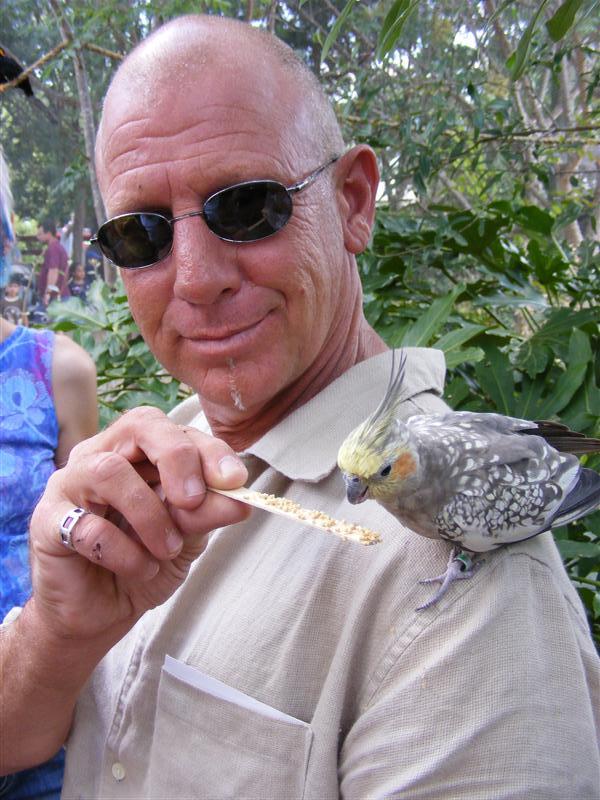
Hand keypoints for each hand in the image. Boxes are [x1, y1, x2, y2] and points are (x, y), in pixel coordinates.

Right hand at [29, 406, 249, 642]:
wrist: (100, 615)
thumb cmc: (142, 564)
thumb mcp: (186, 539)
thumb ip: (206, 514)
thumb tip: (241, 499)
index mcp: (136, 453)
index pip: (173, 429)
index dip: (208, 449)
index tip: (235, 480)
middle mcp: (100, 456)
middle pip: (138, 426)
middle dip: (176, 458)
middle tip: (193, 500)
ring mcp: (68, 485)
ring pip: (109, 471)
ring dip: (149, 515)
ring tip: (167, 549)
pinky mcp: (46, 522)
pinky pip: (86, 525)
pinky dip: (123, 552)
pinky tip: (138, 568)